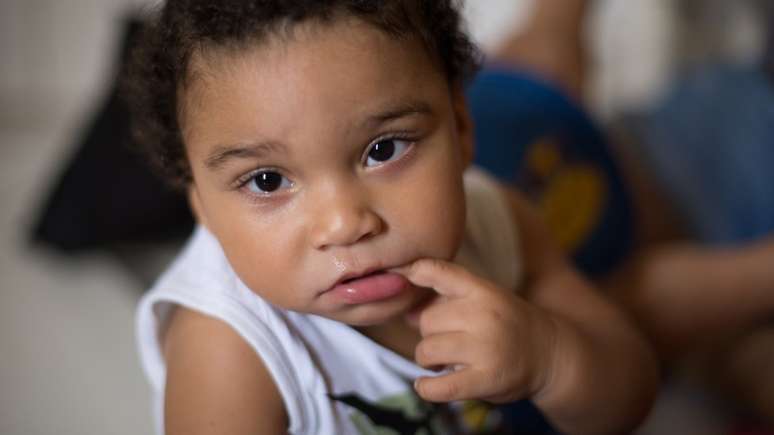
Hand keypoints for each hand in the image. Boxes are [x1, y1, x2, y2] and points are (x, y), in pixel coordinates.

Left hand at [398, 258, 559, 403]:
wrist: (551, 353)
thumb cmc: (508, 323)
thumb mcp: (485, 299)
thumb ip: (448, 299)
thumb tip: (407, 313)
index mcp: (483, 290)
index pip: (439, 271)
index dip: (413, 271)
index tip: (400, 274)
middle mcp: (484, 315)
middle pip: (426, 320)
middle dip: (429, 333)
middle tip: (448, 340)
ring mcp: (485, 347)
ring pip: (427, 350)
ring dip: (429, 360)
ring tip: (446, 361)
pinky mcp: (486, 379)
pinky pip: (439, 387)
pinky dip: (427, 388)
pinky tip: (428, 384)